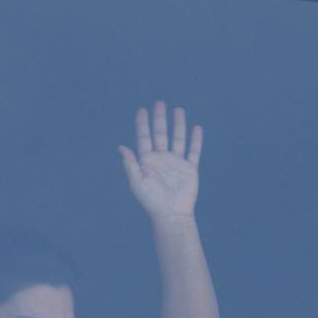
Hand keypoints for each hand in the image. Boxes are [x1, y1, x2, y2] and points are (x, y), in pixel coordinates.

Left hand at [119, 101, 201, 222]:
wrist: (171, 214)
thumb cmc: (152, 201)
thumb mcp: (137, 182)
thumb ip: (130, 164)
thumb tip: (121, 147)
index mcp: (147, 161)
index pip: (144, 138)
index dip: (142, 124)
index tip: (142, 110)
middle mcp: (162, 159)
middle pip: (160, 134)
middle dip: (160, 119)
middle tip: (159, 103)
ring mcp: (176, 163)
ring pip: (178, 139)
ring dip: (178, 125)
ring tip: (178, 110)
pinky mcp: (189, 169)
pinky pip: (193, 152)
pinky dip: (196, 141)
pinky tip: (196, 129)